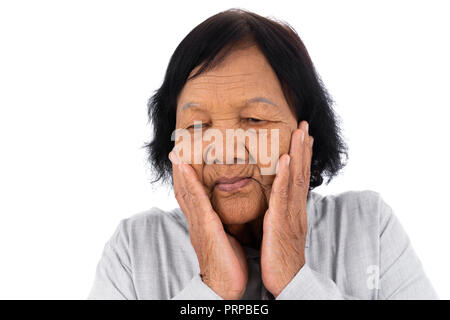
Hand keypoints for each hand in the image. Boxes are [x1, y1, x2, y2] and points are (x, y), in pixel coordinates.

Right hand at [169, 152, 248, 299]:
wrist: (225, 285)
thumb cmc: (228, 263)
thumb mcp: (225, 237)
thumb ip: (223, 224)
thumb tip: (228, 215)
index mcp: (202, 222)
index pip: (191, 195)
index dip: (187, 177)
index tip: (186, 160)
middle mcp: (196, 219)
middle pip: (184, 190)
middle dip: (179, 170)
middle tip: (176, 149)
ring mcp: (198, 222)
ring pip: (186, 190)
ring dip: (180, 170)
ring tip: (177, 151)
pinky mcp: (205, 225)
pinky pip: (195, 199)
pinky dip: (188, 181)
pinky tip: (184, 166)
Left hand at [260, 120, 312, 297]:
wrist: (286, 281)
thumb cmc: (280, 258)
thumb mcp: (280, 231)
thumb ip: (279, 214)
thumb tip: (275, 203)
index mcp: (294, 210)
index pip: (299, 178)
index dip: (302, 156)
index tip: (303, 136)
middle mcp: (296, 208)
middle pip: (301, 173)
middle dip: (303, 147)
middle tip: (304, 124)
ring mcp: (291, 215)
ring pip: (295, 179)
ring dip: (298, 154)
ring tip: (300, 132)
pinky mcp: (282, 223)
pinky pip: (283, 196)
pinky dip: (285, 176)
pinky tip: (284, 159)